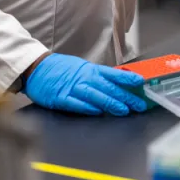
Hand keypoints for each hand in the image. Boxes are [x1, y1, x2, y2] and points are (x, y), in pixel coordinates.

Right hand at [24, 53, 146, 115]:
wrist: (38, 68)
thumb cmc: (63, 69)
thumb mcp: (84, 69)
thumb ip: (99, 77)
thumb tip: (119, 83)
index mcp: (92, 70)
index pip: (114, 73)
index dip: (128, 78)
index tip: (141, 82)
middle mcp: (85, 78)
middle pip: (108, 87)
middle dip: (126, 96)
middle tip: (139, 104)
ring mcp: (72, 88)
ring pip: (95, 95)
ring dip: (110, 103)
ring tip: (124, 110)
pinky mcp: (60, 98)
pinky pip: (75, 103)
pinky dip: (87, 107)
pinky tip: (97, 112)